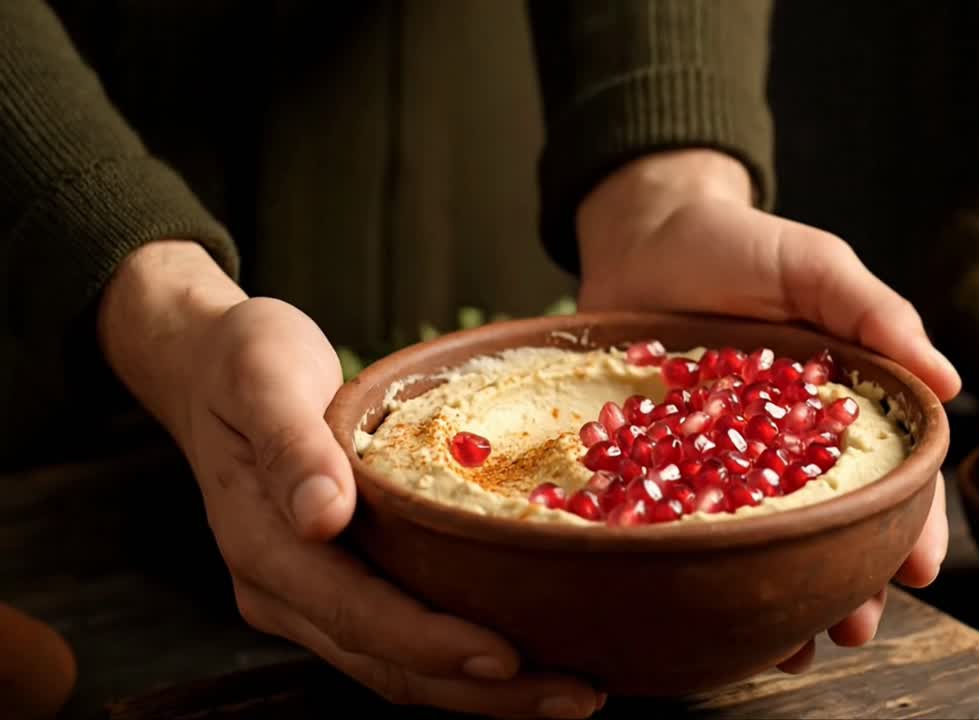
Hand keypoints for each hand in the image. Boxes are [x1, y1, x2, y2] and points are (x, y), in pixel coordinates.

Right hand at [98, 242, 603, 718]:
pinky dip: (459, 656)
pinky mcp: (333, 584)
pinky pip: (399, 638)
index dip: (432, 644)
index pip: (357, 615)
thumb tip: (322, 514)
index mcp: (264, 545)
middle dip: (483, 692)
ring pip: (398, 666)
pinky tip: (525, 654)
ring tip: (569, 691)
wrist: (207, 365)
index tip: (508, 658)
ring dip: (482, 690)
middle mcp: (281, 588)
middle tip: (577, 696)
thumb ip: (293, 445)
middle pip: (388, 663)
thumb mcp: (262, 377)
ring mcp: (306, 595)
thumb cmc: (243, 360)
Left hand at [575, 150, 959, 671]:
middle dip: (851, 582)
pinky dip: (707, 571)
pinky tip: (715, 614)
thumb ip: (877, 315)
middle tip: (855, 628)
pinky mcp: (661, 463)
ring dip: (786, 597)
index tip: (919, 567)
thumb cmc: (742, 245)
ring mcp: (724, 459)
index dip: (910, 523)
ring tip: (795, 646)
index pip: (889, 475)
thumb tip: (950, 383)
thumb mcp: (817, 267)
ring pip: (766, 541)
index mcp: (839, 406)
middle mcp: (786, 444)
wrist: (644, 233)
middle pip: (831, 525)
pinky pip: (688, 525)